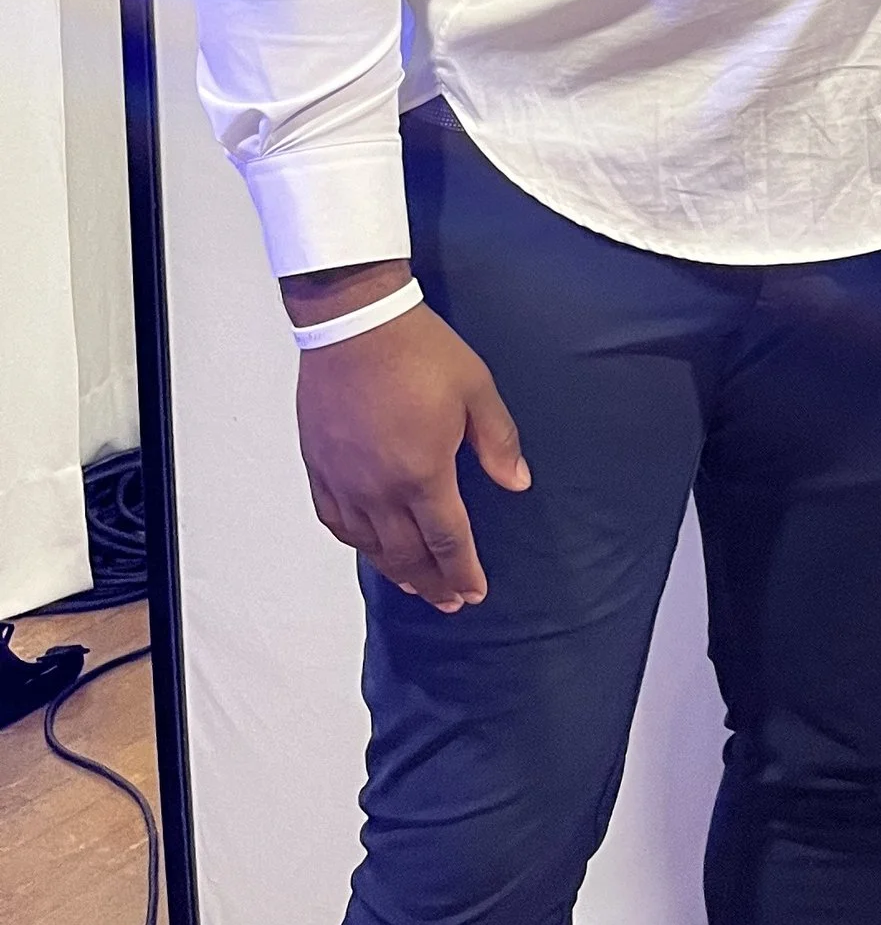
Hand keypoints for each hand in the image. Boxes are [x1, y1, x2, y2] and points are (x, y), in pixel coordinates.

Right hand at [291, 285, 530, 612]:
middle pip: (407, 554)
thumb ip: (498, 442)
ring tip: (415, 585)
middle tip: (450, 601)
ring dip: (395, 571)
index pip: (447, 540)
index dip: (462, 571)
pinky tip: (368, 548)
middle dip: (433, 582)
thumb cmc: (420, 352)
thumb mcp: (476, 389)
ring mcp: (344, 481)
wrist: (354, 323)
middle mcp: (379, 489)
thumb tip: (517, 483)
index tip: (474, 592)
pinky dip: (356, 543)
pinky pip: (335, 522)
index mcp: (422, 473)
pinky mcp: (319, 467)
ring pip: (370, 545)